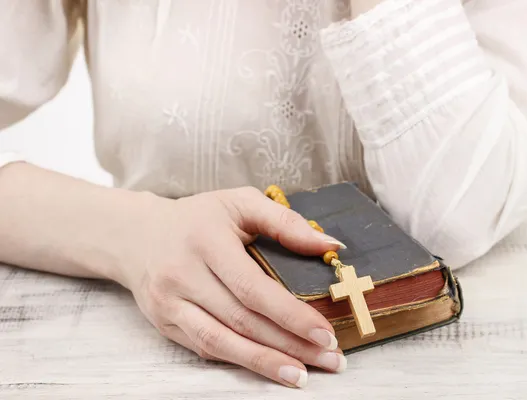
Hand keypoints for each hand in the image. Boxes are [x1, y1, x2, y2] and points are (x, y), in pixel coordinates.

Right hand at [116, 187, 346, 387]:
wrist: (138, 236)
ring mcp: (170, 304)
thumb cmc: (198, 218)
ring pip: (221, 342)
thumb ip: (285, 222)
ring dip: (265, 363)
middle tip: (330, 359)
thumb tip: (330, 245)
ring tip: (304, 375)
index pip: (252, 287)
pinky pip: (206, 348)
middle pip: (241, 321)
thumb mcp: (239, 203)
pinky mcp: (165, 323)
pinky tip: (269, 366)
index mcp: (205, 241)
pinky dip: (240, 359)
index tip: (324, 332)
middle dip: (289, 345)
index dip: (289, 314)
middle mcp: (182, 275)